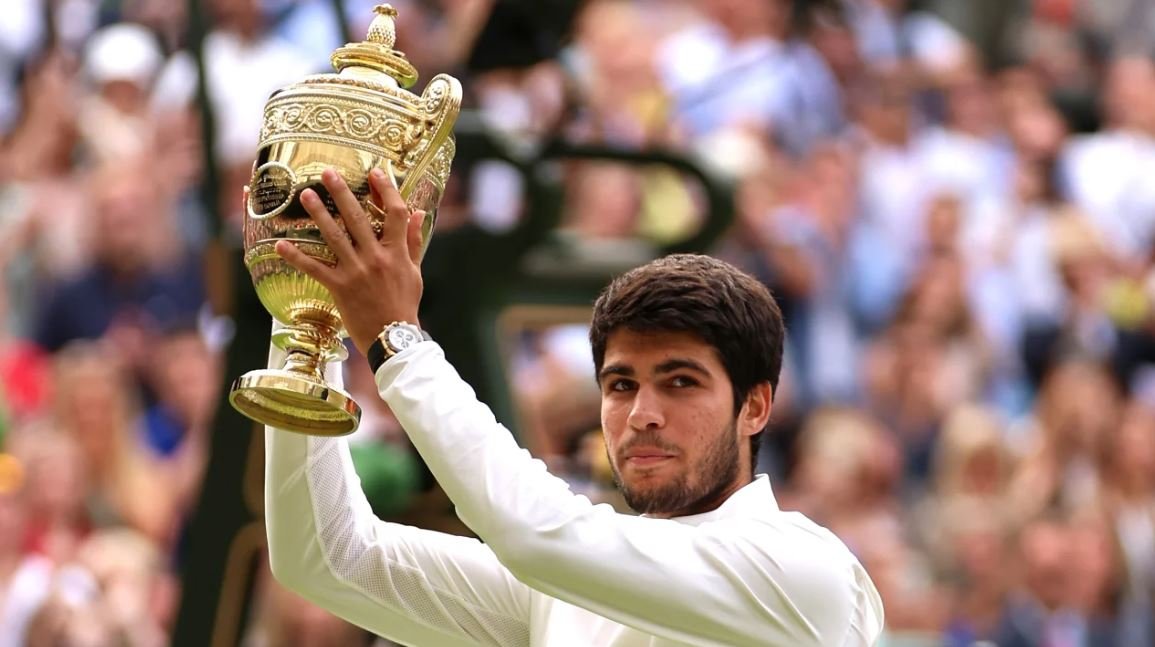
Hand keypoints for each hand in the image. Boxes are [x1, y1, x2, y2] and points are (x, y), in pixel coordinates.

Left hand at [275, 167, 424, 355]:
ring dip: (318, 214)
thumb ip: (414, 241)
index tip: (375, 172)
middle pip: (358, 218)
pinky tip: (280, 244)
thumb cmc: (405, 304)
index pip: (395, 214)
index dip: (386, 190)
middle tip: (328, 173)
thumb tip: (418, 213)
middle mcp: (376, 258)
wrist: (393, 337)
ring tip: (305, 195)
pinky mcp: (339, 287)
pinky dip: (296, 257)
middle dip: (342, 193)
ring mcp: (356, 272)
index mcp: (397, 253)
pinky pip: (315, 268)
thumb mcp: (415, 271)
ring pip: (334, 237)